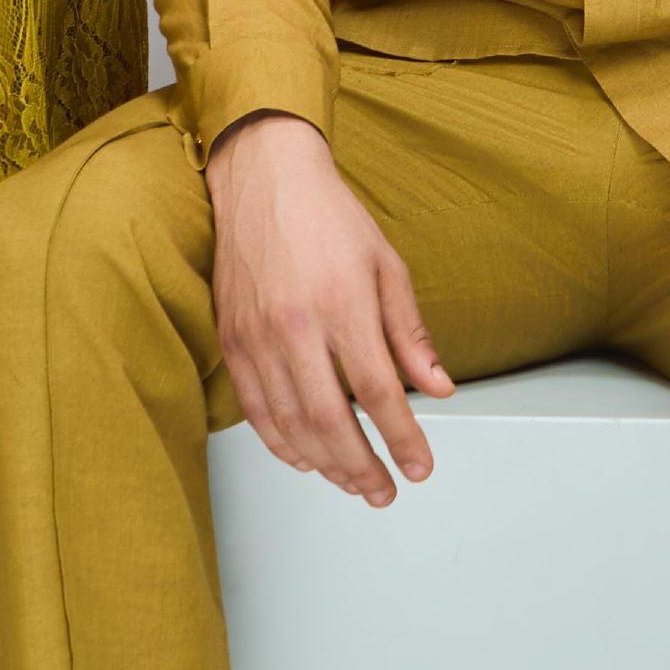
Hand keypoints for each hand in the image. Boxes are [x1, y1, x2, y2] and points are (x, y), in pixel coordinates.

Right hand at [208, 111, 454, 502]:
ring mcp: (257, 336)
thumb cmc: (328, 217)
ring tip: (352, 483)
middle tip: (384, 491)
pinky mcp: (232, 340)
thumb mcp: (387, 266)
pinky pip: (255, 408)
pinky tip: (305, 459)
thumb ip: (410, 333)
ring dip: (324, 464)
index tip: (419, 466)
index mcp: (343, 303)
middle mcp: (296, 325)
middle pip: (331, 420)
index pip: (379, 390)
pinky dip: (280, 442)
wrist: (262, 178)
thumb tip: (437, 388)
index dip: (403, 437)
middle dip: (363, 467)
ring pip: (291, 423)